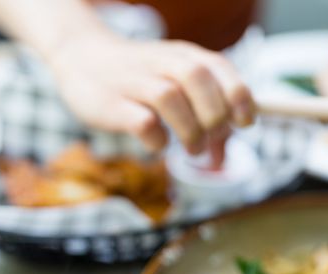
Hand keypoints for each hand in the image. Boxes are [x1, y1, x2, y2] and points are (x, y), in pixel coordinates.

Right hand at [47, 33, 255, 165]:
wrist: (82, 59)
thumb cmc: (142, 81)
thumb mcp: (178, 91)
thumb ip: (205, 124)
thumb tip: (222, 162)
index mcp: (185, 56)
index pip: (220, 67)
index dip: (239, 96)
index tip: (245, 123)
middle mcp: (162, 63)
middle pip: (198, 78)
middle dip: (214, 115)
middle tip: (213, 139)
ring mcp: (134, 81)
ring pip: (169, 96)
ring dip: (190, 130)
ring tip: (194, 149)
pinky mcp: (111, 103)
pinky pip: (140, 121)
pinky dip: (157, 138)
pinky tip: (160, 145)